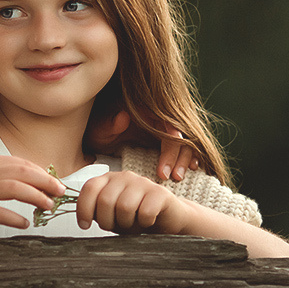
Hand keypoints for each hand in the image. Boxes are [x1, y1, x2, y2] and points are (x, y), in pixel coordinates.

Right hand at [0, 154, 64, 239]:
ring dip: (36, 197)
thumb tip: (37, 183)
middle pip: (22, 172)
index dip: (42, 174)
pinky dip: (16, 218)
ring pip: (15, 188)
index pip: (21, 164)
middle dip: (46, 182)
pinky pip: (0, 213)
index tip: (57, 184)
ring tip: (47, 207)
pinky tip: (25, 224)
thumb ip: (2, 178)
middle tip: (60, 193)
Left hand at [74, 170, 190, 234]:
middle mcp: (124, 177)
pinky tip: (147, 221)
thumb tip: (81, 217)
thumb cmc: (135, 217)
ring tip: (132, 223)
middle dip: (107, 221)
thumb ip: (95, 211)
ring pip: (124, 206)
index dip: (83, 209)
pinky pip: (145, 212)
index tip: (84, 225)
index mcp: (108, 180)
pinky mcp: (160, 193)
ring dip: (126, 223)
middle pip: (105, 200)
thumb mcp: (110, 215)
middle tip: (116, 226)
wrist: (168, 219)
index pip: (89, 188)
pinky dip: (144, 223)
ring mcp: (143, 182)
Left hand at [85, 108, 201, 181]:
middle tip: (174, 177)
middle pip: (181, 135)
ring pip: (185, 141)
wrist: (98, 134)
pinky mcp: (165, 138)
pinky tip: (190, 168)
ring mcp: (164, 127)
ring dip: (185, 158)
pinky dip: (187, 156)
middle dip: (180, 157)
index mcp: (147, 110)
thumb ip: (109, 123)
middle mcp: (159, 116)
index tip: (163, 172)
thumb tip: (123, 117)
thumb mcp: (99, 128)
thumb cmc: (98, 130)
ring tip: (179, 177)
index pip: (168, 127)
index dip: (170, 150)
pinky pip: (183, 145)